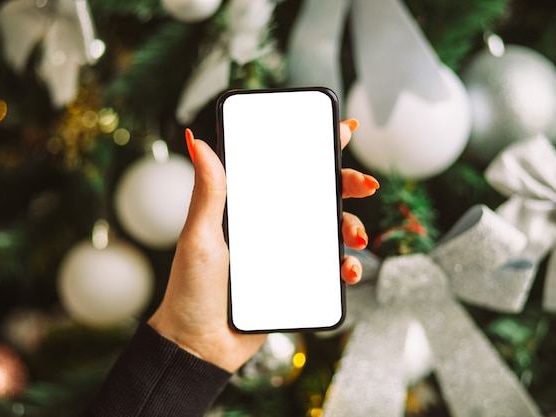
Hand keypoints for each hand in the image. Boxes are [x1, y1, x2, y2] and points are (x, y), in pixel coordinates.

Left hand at [147, 119, 378, 372]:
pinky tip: (348, 271)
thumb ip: (207, 191)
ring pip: (330, 230)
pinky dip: (346, 267)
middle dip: (347, 185)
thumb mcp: (199, 237)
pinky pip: (329, 268)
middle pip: (317, 195)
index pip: (283, 169)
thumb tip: (196, 141)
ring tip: (357, 237)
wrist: (200, 345)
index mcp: (248, 207)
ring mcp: (286, 253)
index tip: (340, 132)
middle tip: (364, 186)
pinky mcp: (297, 280)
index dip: (314, 149)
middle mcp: (271, 225)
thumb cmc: (190, 290)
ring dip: (352, 227)